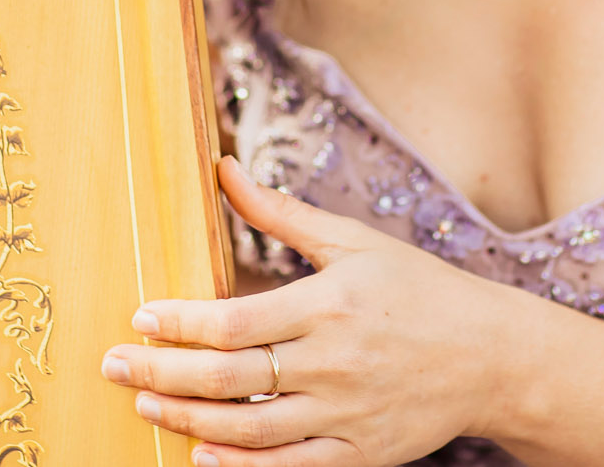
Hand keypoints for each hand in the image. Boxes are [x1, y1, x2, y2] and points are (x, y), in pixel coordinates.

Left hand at [100, 155, 519, 464]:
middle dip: (160, 374)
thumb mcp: (352, 241)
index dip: (179, 323)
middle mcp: (334, 364)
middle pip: (228, 379)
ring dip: (187, 419)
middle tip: (113, 365)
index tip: (139, 318)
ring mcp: (346, 416)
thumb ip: (279, 213)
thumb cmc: (417, 288)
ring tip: (147, 405)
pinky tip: (200, 453)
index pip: (234, 322)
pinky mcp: (359, 456)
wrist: (490, 357)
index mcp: (330, 304)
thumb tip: (221, 166)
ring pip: (247, 430)